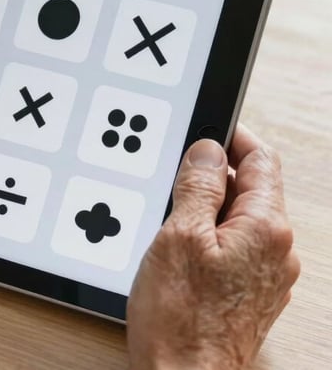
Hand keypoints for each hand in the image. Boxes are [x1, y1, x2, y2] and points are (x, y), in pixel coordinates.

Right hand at [127, 126, 299, 369]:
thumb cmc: (182, 320)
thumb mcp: (179, 236)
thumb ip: (198, 186)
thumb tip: (208, 151)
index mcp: (266, 229)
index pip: (261, 160)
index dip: (233, 137)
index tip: (209, 126)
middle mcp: (276, 250)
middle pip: (251, 188)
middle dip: (214, 174)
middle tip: (175, 175)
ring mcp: (265, 273)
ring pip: (239, 217)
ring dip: (208, 206)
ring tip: (171, 215)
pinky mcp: (248, 290)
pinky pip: (233, 245)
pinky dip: (209, 234)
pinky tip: (179, 247)